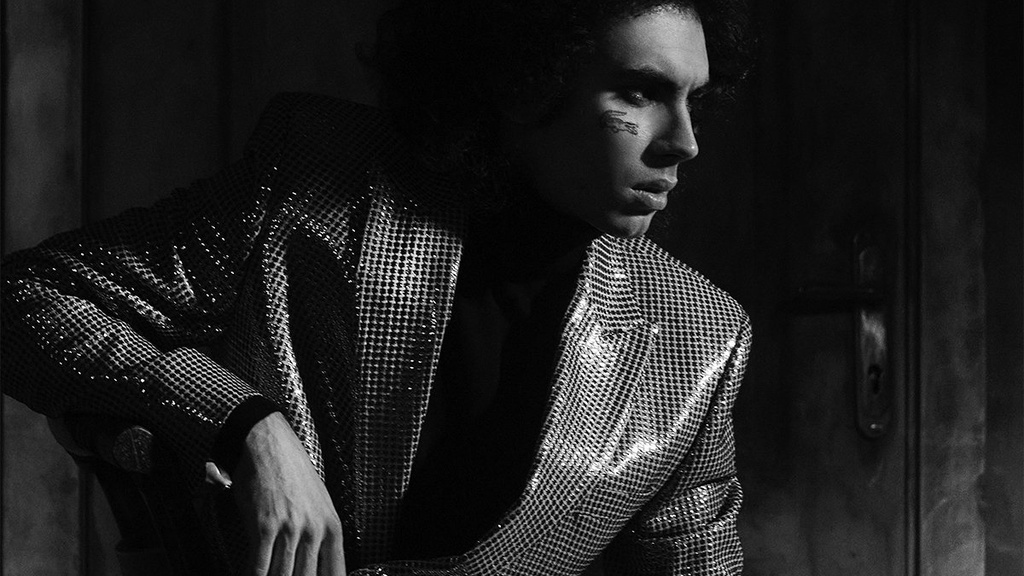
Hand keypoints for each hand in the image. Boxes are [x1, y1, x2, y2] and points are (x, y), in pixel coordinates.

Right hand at [232, 412, 346, 575]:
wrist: (268, 444)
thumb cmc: (292, 473)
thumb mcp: (318, 503)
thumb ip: (320, 536)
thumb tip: (314, 566)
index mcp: (332, 527)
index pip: (335, 573)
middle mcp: (314, 530)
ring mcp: (290, 528)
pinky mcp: (264, 525)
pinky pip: (258, 566)